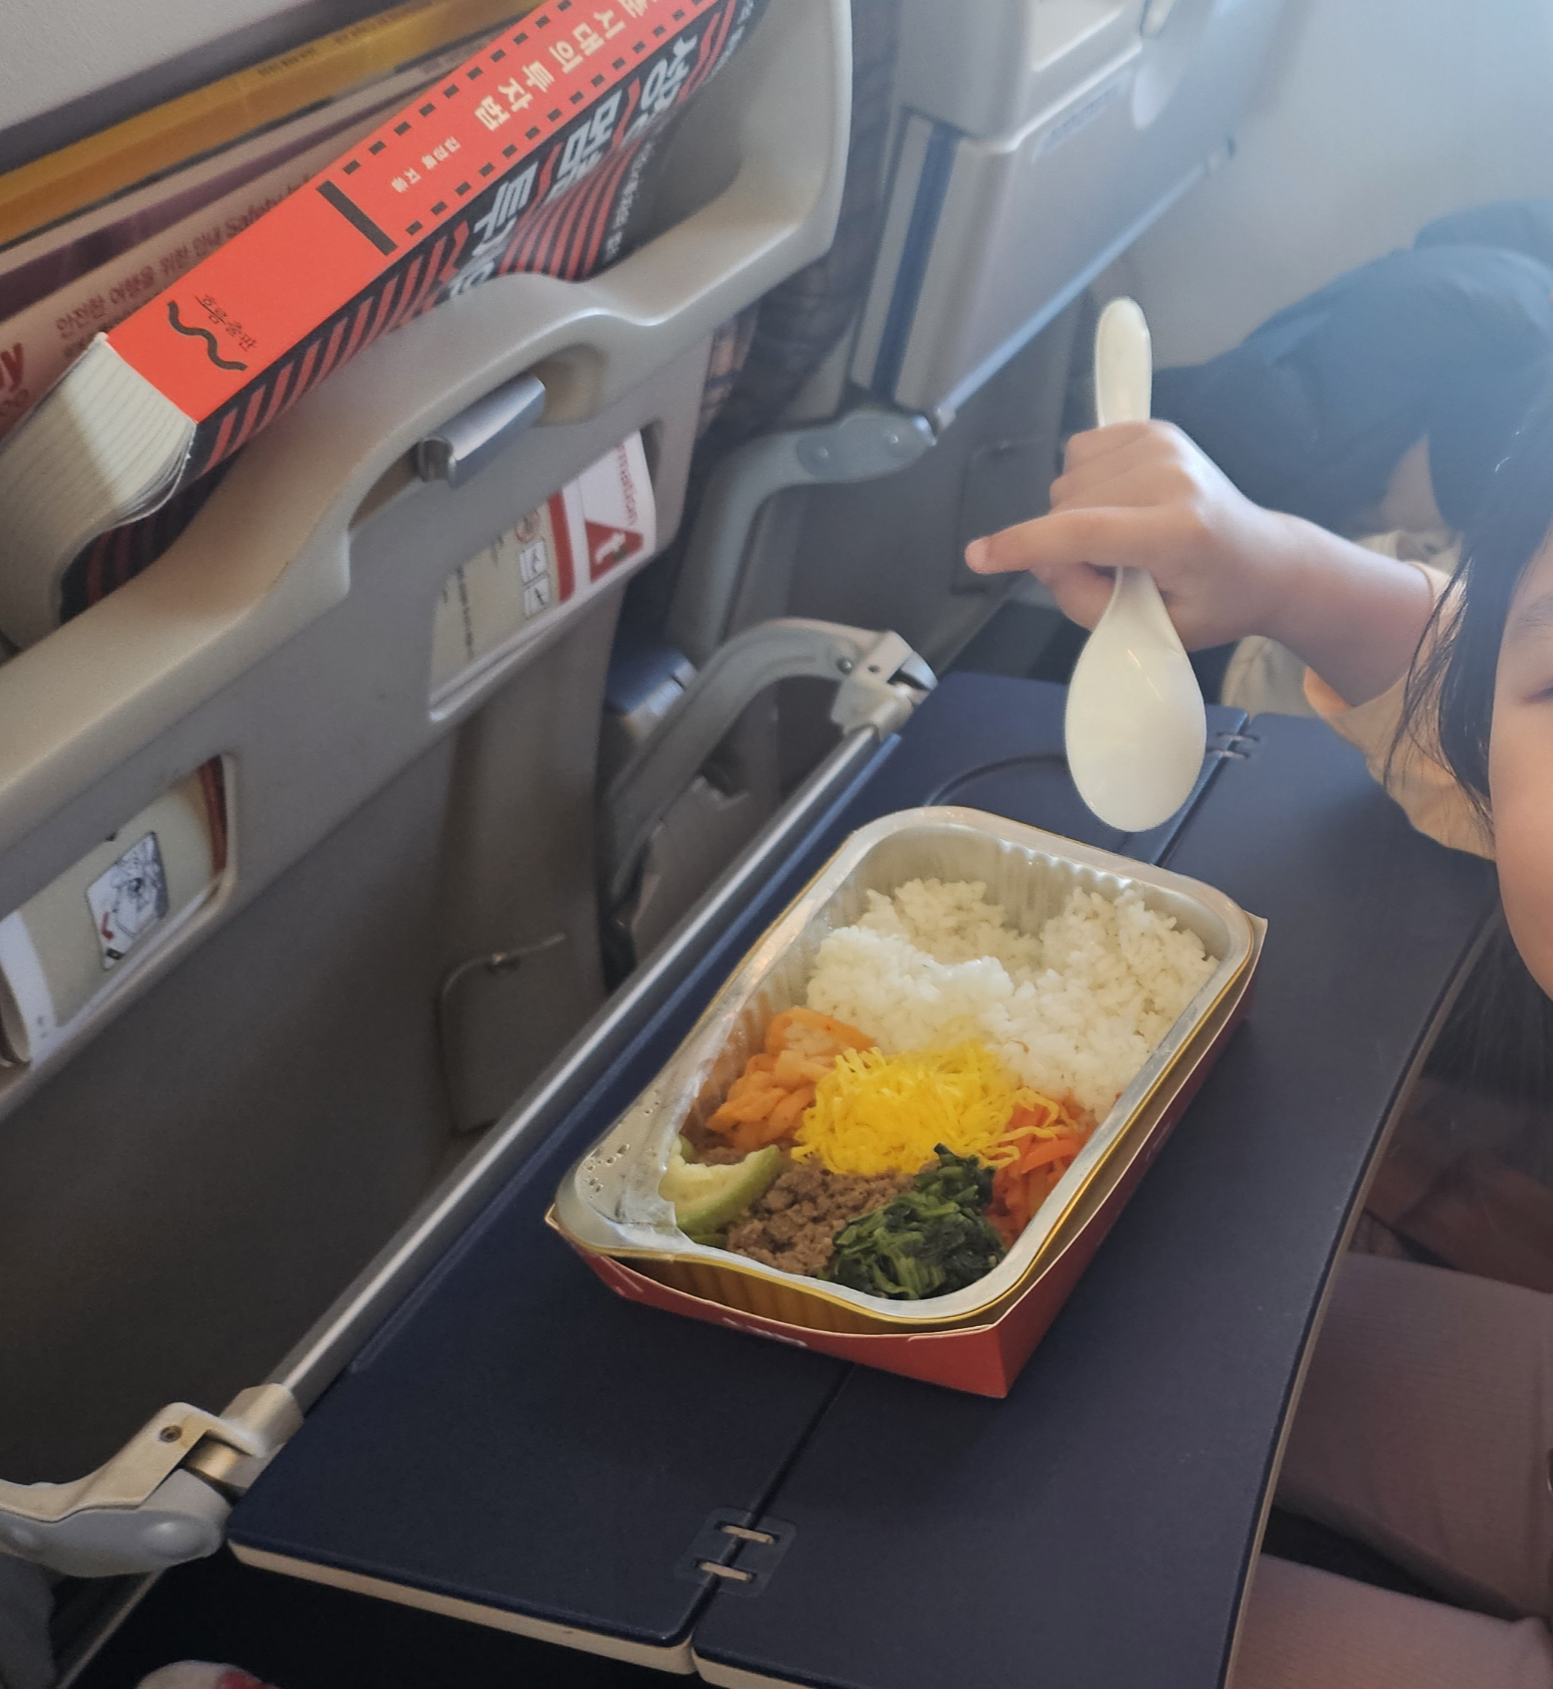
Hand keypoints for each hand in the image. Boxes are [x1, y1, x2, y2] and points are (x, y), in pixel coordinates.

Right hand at [963, 421, 1293, 650]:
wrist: (1264, 559)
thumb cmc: (1210, 603)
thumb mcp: (1152, 630)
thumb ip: (1085, 600)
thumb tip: (1040, 559)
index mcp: (1179, 533)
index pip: (1083, 532)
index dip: (1024, 545)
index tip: (979, 557)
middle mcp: (1172, 478)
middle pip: (1066, 506)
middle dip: (1064, 543)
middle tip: (1111, 570)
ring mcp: (1164, 445)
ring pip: (1067, 479)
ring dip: (1074, 513)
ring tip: (1120, 537)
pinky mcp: (1156, 429)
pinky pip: (1079, 452)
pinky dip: (1084, 483)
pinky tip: (1118, 504)